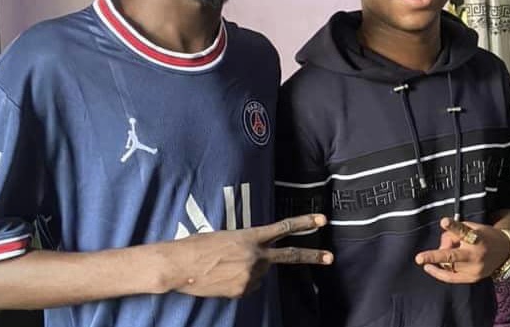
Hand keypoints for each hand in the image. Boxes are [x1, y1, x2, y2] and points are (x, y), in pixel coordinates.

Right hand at [160, 214, 332, 297]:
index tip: (322, 220)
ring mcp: (251, 274)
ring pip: (261, 274)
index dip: (304, 222)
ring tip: (226, 268)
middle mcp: (255, 255)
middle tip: (330, 257)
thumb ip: (248, 245)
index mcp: (251, 236)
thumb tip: (258, 260)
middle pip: (288, 256)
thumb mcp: (227, 237)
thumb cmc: (199, 246)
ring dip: (250, 272)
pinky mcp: (243, 289)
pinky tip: (223, 278)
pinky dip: (240, 283)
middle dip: (311, 256)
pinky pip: (249, 287)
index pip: (283, 227)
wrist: (180, 265)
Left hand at [414, 218, 509, 282]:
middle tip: (419, 258)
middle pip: (453, 256)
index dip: (453, 226)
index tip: (444, 221)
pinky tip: (429, 267)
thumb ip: (455, 233)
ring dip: (440, 260)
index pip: (463, 231)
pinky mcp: (473, 278)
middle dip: (435, 257)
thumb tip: (441, 247)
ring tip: (435, 255)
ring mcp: (475, 268)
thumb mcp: (471, 228)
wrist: (504, 251)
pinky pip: (452, 277)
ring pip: (449, 265)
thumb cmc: (482, 236)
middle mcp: (476, 254)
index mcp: (477, 237)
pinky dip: (439, 272)